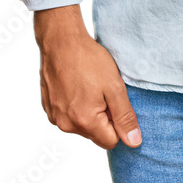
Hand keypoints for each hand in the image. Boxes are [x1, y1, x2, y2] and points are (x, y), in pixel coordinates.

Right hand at [35, 7, 141, 150]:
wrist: (61, 41)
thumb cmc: (89, 60)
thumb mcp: (115, 86)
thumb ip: (125, 117)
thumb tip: (134, 142)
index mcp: (84, 122)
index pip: (111, 141)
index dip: (118, 122)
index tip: (115, 101)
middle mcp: (66, 125)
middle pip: (95, 134)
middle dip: (104, 117)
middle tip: (103, 90)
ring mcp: (55, 116)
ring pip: (82, 125)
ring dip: (89, 110)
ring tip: (89, 85)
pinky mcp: (48, 107)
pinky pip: (68, 115)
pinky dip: (75, 104)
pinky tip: (77, 85)